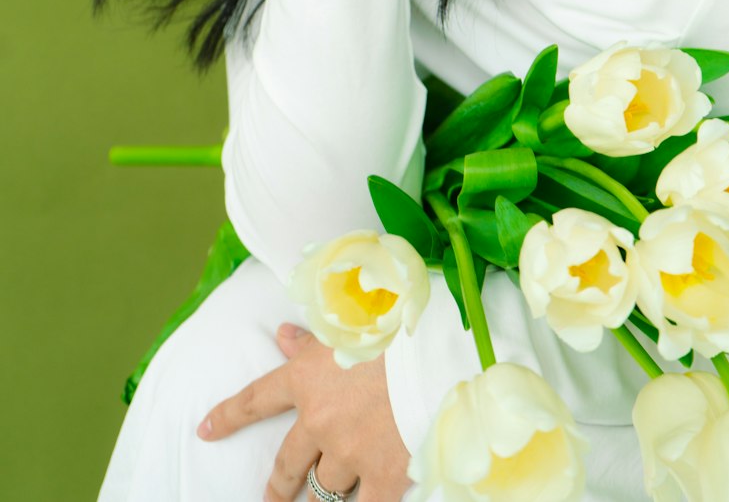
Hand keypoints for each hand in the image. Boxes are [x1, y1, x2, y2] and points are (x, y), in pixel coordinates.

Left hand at [197, 323, 411, 501]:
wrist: (442, 355)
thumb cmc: (397, 329)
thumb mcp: (349, 325)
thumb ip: (313, 338)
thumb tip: (282, 336)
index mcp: (308, 378)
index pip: (256, 399)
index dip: (228, 416)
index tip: (205, 429)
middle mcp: (320, 421)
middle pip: (288, 464)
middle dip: (278, 485)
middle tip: (273, 497)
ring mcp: (350, 453)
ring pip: (325, 489)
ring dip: (324, 496)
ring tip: (324, 501)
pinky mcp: (384, 476)